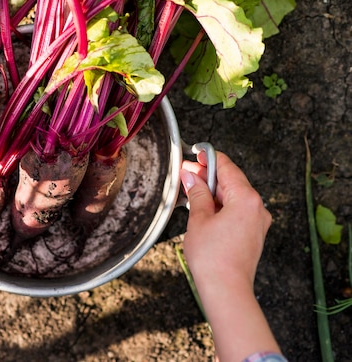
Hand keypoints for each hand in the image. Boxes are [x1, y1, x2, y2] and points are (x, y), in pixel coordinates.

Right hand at [180, 151, 270, 290]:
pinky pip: (237, 210)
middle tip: (186, 174)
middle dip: (207, 176)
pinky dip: (221, 205)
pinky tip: (203, 207)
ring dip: (213, 191)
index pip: (226, 167)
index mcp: (246, 198)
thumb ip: (197, 193)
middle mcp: (257, 207)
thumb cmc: (213, 258)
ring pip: (234, 195)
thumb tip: (191, 177)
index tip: (195, 153)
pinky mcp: (253, 233)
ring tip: (191, 192)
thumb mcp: (199, 219)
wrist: (226, 290)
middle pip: (231, 180)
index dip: (208, 158)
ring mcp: (257, 221)